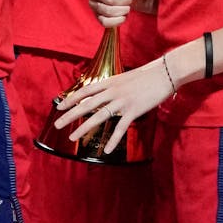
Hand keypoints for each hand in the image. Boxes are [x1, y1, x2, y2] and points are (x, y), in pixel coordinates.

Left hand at [53, 54, 173, 153]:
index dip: (70, 99)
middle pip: (87, 104)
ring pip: (99, 116)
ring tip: (73, 138)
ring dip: (84, 128)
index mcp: (110, 82)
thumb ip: (113, 86)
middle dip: (70, 115)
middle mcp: (113, 91)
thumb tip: (103, 93)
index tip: (59, 106)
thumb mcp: (125, 78)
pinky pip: (121, 128)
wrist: (165, 72)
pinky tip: (105, 150)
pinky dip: (113, 140)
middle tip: (57, 125)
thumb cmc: (147, 75)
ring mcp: (123, 101)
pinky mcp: (134, 110)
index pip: (85, 91)